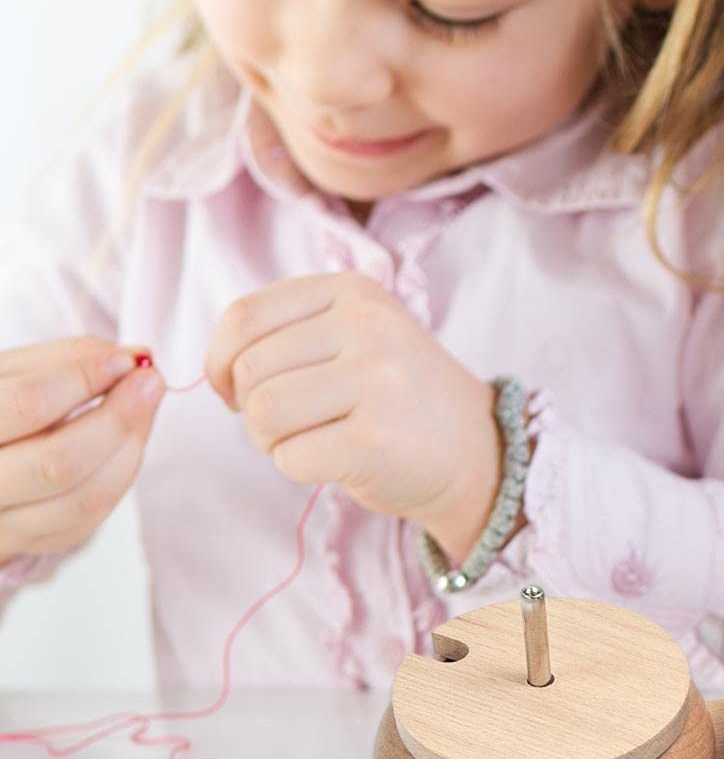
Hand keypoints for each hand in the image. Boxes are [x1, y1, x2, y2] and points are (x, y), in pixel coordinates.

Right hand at [0, 338, 164, 561]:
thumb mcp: (10, 374)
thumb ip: (66, 359)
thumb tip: (133, 358)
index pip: (30, 405)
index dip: (86, 377)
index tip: (126, 360)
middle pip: (59, 463)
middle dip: (120, 418)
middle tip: (150, 382)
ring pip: (82, 499)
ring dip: (130, 448)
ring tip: (143, 410)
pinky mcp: (25, 544)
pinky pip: (87, 521)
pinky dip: (119, 477)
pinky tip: (126, 445)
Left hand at [205, 272, 516, 563]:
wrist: (475, 448)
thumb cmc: (397, 395)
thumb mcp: (357, 333)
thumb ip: (290, 330)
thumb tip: (214, 368)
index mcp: (355, 290)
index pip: (244, 317)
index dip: (221, 361)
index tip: (239, 389)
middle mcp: (368, 326)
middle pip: (249, 370)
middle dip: (251, 408)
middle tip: (293, 421)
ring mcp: (376, 381)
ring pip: (262, 414)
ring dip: (271, 440)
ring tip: (314, 437)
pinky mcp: (374, 440)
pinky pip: (289, 457)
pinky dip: (299, 467)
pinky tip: (338, 459)